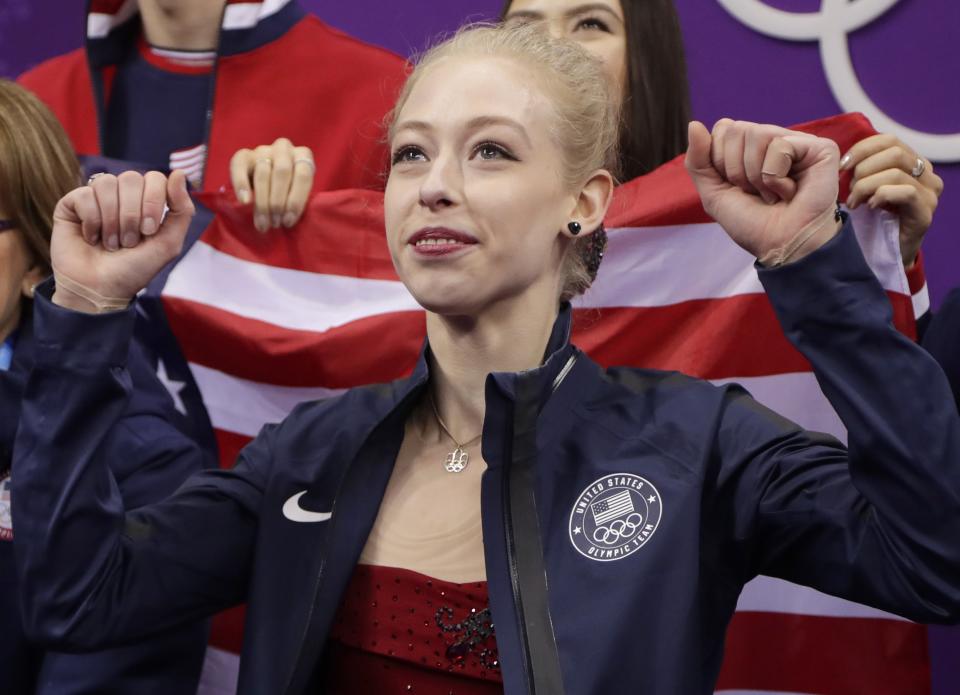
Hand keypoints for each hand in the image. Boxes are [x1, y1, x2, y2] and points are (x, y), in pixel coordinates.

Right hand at [50, 170, 194, 312]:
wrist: (102, 289)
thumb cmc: (136, 268)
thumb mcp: (169, 243)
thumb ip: (181, 209)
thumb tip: (180, 172)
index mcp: (146, 200)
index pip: (155, 177)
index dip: (153, 201)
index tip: (149, 230)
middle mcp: (122, 195)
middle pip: (131, 178)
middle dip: (133, 214)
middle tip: (129, 241)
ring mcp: (96, 197)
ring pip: (107, 183)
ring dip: (113, 220)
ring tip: (111, 243)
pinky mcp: (72, 203)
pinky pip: (84, 195)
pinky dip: (92, 221)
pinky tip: (92, 238)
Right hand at [230, 138, 314, 231]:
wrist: (268, 184)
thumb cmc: (288, 192)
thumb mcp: (297, 194)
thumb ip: (296, 200)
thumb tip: (288, 220)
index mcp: (303, 155)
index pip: (304, 174)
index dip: (296, 200)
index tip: (288, 221)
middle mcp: (284, 148)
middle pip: (282, 172)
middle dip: (278, 202)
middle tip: (275, 223)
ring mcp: (263, 150)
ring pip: (263, 172)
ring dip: (262, 201)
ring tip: (263, 223)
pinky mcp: (244, 155)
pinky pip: (239, 165)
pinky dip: (241, 184)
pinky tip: (245, 202)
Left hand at [685, 119, 840, 264]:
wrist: (780, 246)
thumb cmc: (753, 224)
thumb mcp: (714, 193)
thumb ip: (698, 160)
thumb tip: (694, 124)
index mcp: (750, 147)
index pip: (723, 128)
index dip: (720, 161)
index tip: (735, 187)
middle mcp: (774, 139)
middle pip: (737, 129)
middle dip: (736, 169)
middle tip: (755, 192)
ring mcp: (798, 142)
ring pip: (757, 134)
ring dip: (756, 175)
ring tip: (772, 193)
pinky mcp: (820, 148)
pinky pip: (780, 146)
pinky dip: (776, 177)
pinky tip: (790, 191)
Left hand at [841, 133, 942, 266]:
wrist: (882, 255)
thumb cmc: (870, 219)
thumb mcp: (864, 186)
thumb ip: (862, 168)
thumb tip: (844, 158)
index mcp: (911, 162)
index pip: (888, 140)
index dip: (862, 149)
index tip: (842, 166)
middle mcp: (926, 174)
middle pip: (894, 152)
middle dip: (863, 169)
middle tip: (850, 190)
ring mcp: (930, 193)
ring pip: (896, 171)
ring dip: (867, 186)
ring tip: (855, 203)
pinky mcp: (925, 212)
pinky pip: (906, 192)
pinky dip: (882, 196)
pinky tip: (871, 207)